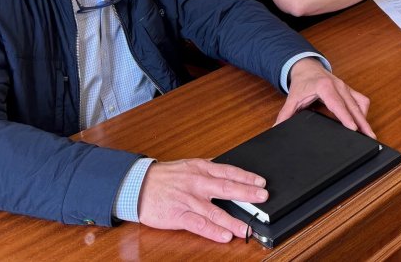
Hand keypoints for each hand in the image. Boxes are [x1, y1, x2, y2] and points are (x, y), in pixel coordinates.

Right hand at [136, 158, 266, 242]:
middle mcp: (196, 184)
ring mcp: (188, 200)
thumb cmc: (164, 176)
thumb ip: (207, 168)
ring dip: (232, 221)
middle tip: (263, 199)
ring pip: (214, 211)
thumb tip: (226, 168)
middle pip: (226, 188)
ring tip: (247, 228)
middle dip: (246, 194)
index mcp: (200, 169)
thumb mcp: (188, 165)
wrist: (137, 185)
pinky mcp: (178, 215)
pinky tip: (224, 236)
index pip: (228, 172)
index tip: (261, 183)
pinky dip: (212, 231)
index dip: (246, 177)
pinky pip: (198, 224)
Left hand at [278, 58, 372, 137]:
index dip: (345, 116)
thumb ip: (285, 115)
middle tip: (369, 137)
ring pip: (360, 103)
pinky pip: (361, 100)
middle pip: (353, 106)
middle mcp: (338, 86)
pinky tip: (362, 122)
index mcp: (324, 86)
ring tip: (368, 134)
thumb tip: (276, 129)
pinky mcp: (349, 90)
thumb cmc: (302, 83)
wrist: (307, 67)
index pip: (337, 103)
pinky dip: (363, 111)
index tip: (353, 128)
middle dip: (361, 122)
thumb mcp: (292, 99)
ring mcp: (346, 87)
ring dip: (364, 118)